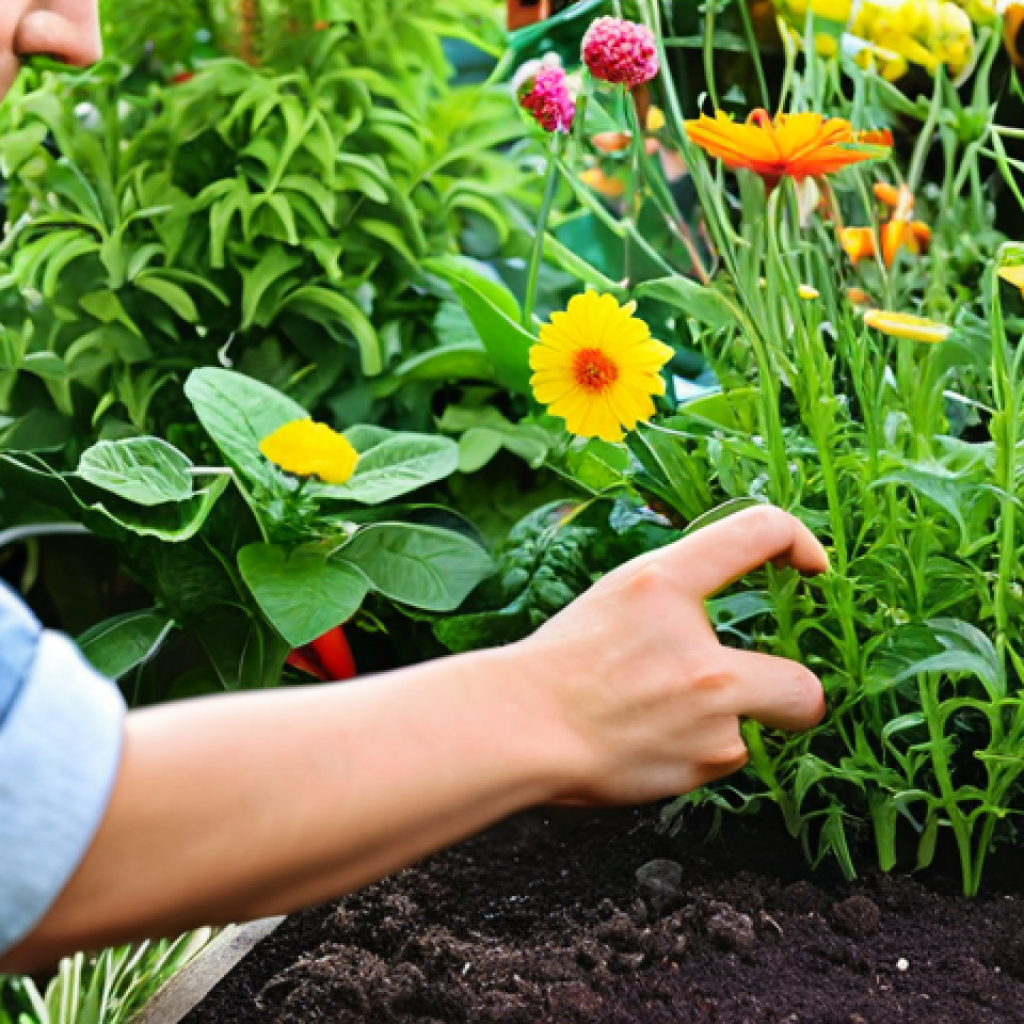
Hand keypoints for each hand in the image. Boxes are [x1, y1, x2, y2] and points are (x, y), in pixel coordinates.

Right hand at [518, 505, 828, 805]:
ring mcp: (707, 712)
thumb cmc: (563, 663)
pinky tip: (649, 742)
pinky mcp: (703, 760)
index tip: (810, 567)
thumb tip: (727, 586)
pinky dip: (694, 754)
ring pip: (750, 728)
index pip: (757, 529)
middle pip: (803, 685)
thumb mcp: (618, 596)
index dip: (797, 540)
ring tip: (656, 721)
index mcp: (663, 585)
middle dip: (794, 701)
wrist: (521, 730)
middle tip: (770, 697)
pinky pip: (721, 757)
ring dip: (717, 728)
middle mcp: (698, 650)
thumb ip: (678, 588)